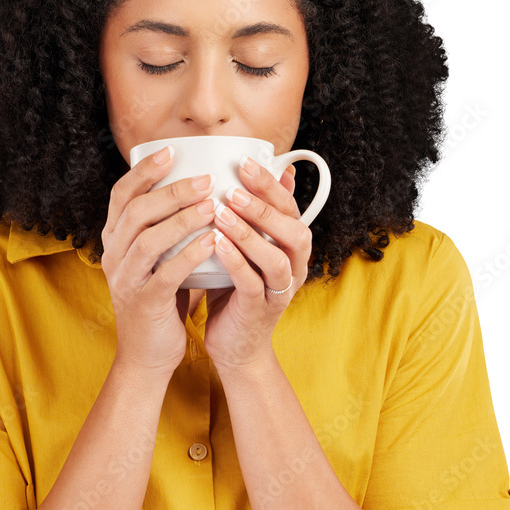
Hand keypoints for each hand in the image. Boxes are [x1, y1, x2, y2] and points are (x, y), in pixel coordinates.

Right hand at [101, 147, 219, 378]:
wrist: (148, 355)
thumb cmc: (162, 300)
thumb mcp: (160, 258)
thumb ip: (174, 228)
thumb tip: (207, 189)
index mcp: (115, 240)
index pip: (121, 195)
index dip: (144, 170)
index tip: (172, 151)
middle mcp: (113, 256)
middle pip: (135, 211)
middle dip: (171, 191)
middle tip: (206, 178)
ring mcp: (125, 280)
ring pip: (148, 240)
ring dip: (182, 219)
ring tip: (213, 205)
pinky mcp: (144, 303)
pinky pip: (165, 273)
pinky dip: (189, 254)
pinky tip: (212, 241)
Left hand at [201, 157, 304, 372]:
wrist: (235, 347)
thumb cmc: (236, 290)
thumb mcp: (247, 249)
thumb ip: (254, 216)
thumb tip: (264, 175)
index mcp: (292, 248)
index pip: (290, 209)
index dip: (271, 185)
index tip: (244, 162)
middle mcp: (294, 268)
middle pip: (294, 231)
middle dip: (265, 206)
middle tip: (235, 186)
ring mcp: (279, 292)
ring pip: (276, 258)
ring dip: (250, 233)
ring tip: (222, 212)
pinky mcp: (259, 311)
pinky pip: (251, 283)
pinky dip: (235, 261)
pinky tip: (215, 243)